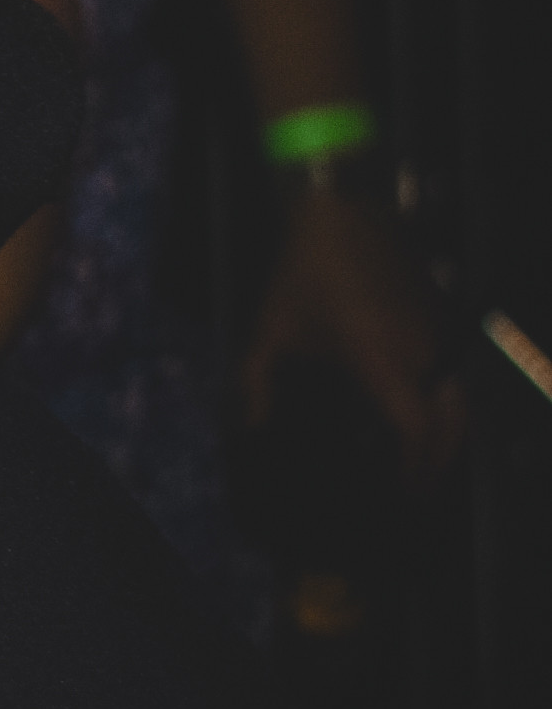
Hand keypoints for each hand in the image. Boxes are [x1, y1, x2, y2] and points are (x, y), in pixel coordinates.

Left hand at [249, 183, 460, 475]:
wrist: (343, 213)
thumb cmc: (303, 274)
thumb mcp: (271, 332)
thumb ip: (257, 385)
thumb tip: (248, 428)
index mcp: (383, 361)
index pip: (416, 429)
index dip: (417, 468)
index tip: (407, 495)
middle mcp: (423, 353)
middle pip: (452, 422)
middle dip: (441, 462)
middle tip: (420, 492)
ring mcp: (439, 334)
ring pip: (459, 397)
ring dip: (449, 434)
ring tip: (424, 463)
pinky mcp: (443, 318)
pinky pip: (454, 371)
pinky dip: (448, 402)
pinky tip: (424, 416)